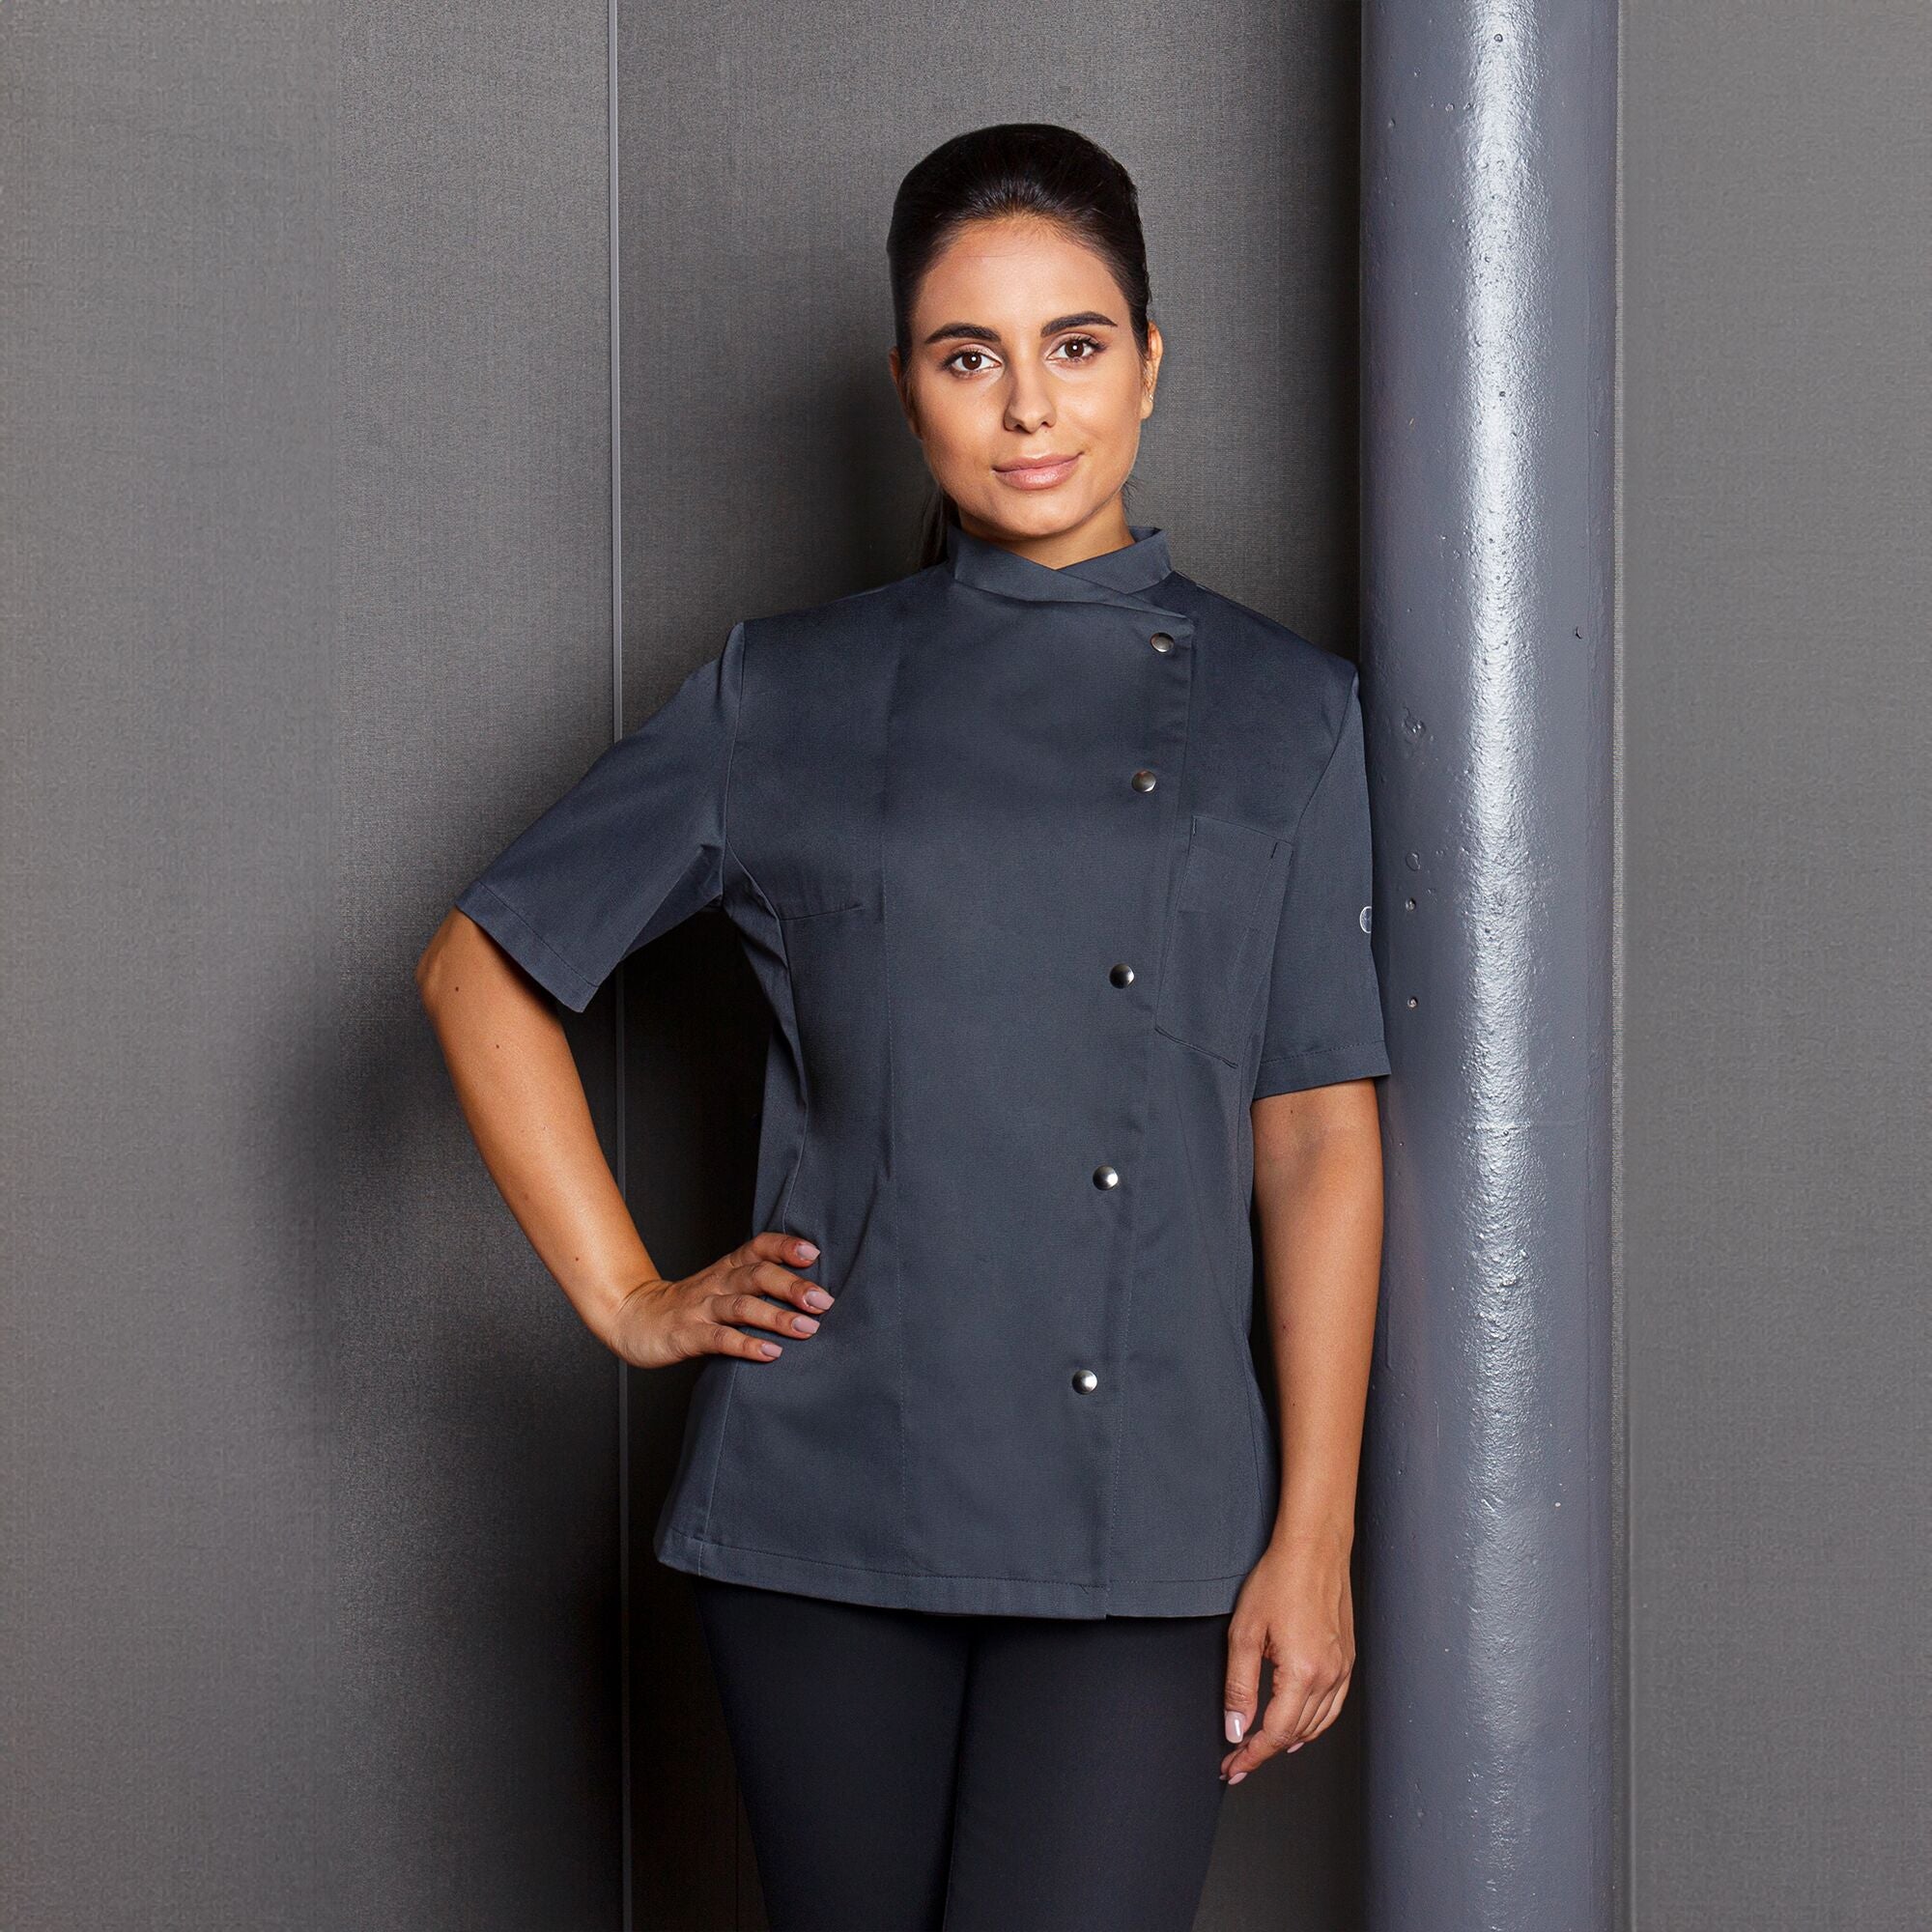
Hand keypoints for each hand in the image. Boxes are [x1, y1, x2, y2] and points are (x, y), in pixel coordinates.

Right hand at [602, 1231, 831, 1369]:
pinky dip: (746, 1344)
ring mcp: (701, 1309)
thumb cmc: (689, 1305)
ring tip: (807, 1328)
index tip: (815, 1254)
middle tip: (823, 1301)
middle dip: (792, 1286)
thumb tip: (810, 1293)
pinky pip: (719, 1338)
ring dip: (777, 1316)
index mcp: (727, 1268)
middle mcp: (717, 1283)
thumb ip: (756, 1284)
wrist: (633, 1318)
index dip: (785, 1247)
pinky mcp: (687, 1335)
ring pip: (741, 1306)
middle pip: (756, 1275)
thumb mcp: (722, 1286)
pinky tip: (770, 1353)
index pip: (758, 1247)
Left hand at [1218, 1528, 1355, 1784]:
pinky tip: (1298, 1727)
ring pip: (1316, 1725)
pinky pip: (1333, 1708)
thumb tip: (1235, 1728)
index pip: (1276, 1733)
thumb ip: (1239, 1685)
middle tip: (1236, 1760)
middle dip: (1264, 1751)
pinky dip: (1313, 1725)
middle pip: (1296, 1734)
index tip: (1232, 1768)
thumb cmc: (1279, 1579)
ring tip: (1260, 1749)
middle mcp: (1329, 1677)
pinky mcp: (1348, 1660)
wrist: (1314, 1548)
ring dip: (1288, 1741)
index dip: (1252, 1756)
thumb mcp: (1245, 1631)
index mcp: (1303, 1673)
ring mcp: (1343, 1669)